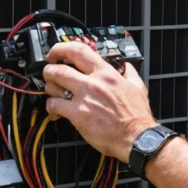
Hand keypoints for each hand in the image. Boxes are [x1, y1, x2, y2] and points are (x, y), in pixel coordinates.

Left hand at [42, 42, 158, 161]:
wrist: (137, 138)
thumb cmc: (137, 116)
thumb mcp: (137, 86)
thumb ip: (128, 71)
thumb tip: (124, 64)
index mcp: (106, 73)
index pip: (79, 50)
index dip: (61, 48)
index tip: (57, 53)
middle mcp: (93, 83)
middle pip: (59, 68)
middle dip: (49, 69)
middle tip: (49, 73)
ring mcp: (84, 99)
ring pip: (53, 85)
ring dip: (49, 88)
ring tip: (53, 92)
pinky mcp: (77, 115)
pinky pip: (54, 105)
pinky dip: (51, 106)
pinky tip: (56, 110)